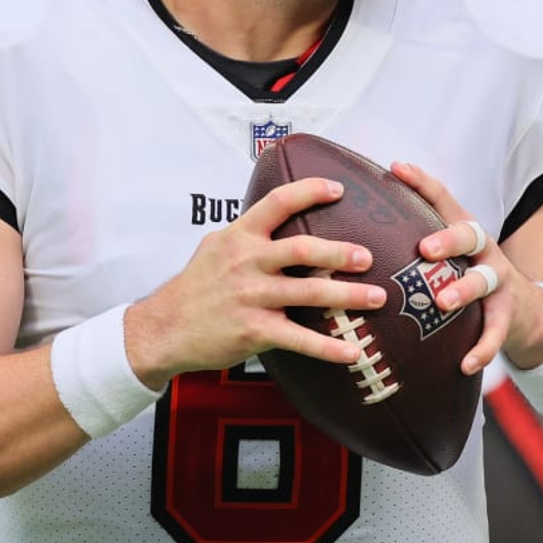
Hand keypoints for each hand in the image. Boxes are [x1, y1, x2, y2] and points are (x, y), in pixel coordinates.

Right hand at [125, 177, 388, 386]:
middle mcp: (247, 262)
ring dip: (348, 296)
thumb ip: (248, 233)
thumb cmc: (196, 287)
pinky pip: (299, 339)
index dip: (310, 192)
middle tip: (369, 257)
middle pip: (302, 250)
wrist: (164, 328)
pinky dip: (330, 348)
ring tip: (378, 297)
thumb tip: (281, 215)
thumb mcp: (215, 246)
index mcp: (240, 236)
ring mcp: (251, 297)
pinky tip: (354, 352)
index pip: (278, 203)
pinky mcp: (254, 331)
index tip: (339, 189)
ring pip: (308, 294)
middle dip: (340, 253)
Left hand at [390, 162, 542, 375]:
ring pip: (483, 280)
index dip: (421, 182)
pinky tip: (465, 364)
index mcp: (462, 231)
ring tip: (443, 303)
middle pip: (469, 234)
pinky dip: (482, 348)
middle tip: (424, 249)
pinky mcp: (507, 313)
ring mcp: (497, 280)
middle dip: (447, 239)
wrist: (523, 308)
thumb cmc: (465, 275)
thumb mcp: (446, 254)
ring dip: (463, 291)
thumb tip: (350, 237)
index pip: (443, 199)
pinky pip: (496, 330)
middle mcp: (483, 250)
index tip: (396, 168)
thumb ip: (412, 240)